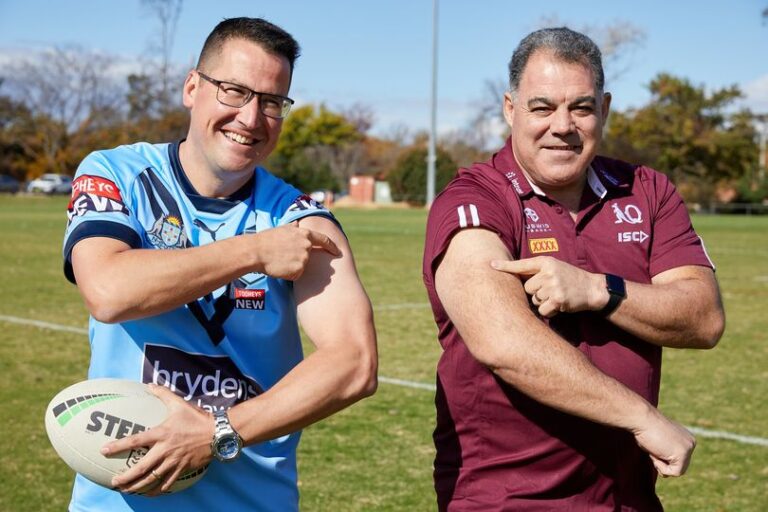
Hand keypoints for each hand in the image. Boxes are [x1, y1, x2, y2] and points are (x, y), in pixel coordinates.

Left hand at [102, 384, 212, 495]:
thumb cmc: (197, 418)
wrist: (217, 433)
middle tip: (114, 483)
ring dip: (138, 487)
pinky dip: (158, 489)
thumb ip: (163, 394)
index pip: (135, 440)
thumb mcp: (179, 403)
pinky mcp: (183, 468)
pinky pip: (168, 482)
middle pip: (141, 468)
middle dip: (126, 478)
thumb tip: (149, 385)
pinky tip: (151, 493)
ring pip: (152, 479)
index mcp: (161, 433)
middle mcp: (165, 450)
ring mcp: (174, 461)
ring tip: (128, 491)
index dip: (118, 446)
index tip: (104, 450)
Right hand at [253, 223, 339, 280]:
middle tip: (284, 257)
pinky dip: (289, 274)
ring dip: (293, 266)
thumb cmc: (267, 239)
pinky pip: (296, 275)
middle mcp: (307, 246)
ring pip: (302, 267)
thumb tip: (297, 222)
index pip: (323, 240)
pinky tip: (279, 268)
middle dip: (299, 258)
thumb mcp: (281, 228)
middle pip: (309, 256)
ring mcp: (303, 259)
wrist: (256, 251)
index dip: (331, 246)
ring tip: (279, 260)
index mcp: (304, 234)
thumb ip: (293, 227)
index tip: (337, 251)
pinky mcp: (298, 271)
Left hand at [491, 256, 606, 316]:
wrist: (592, 289)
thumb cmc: (569, 278)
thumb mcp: (554, 268)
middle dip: (535, 292)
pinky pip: (542, 310)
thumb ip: (537, 271)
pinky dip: (549, 311)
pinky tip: (559, 305)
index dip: (505, 266)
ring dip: (543, 302)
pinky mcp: (558, 300)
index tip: (491, 265)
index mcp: (546, 262)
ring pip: (534, 300)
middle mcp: (548, 272)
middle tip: (550, 290)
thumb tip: (514, 279)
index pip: (522, 265)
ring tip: (556, 296)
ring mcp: (553, 286)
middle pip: (527, 288)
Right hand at [631, 409, 695, 476]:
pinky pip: (675, 472)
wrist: (642, 418)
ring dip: (661, 464)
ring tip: (655, 448)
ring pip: (677, 470)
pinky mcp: (683, 453)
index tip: (655, 443)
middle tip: (654, 447)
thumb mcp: (659, 443)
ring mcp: (689, 448)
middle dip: (664, 462)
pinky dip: (662, 467)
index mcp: (687, 439)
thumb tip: (667, 473)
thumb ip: (667, 453)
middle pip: (680, 466)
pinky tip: (657, 452)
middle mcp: (691, 443)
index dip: (663, 457)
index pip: (678, 459)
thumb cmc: (645, 429)